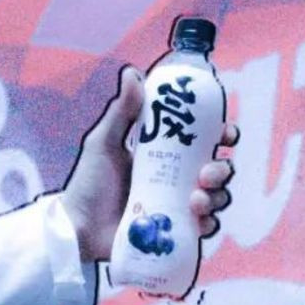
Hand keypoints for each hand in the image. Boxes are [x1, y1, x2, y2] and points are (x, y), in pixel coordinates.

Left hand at [60, 66, 239, 262]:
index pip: (205, 141)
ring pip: (217, 198)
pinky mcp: (177, 231)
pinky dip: (209, 223)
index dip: (223, 136)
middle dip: (221, 170)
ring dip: (216, 197)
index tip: (225, 134)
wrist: (80, 228)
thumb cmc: (90, 183)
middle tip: (206, 174)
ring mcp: (179, 206)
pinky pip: (206, 226)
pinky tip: (198, 220)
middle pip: (218, 170)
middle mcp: (178, 179)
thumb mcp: (104, 143)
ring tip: (195, 201)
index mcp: (167, 155)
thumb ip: (122, 111)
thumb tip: (133, 73)